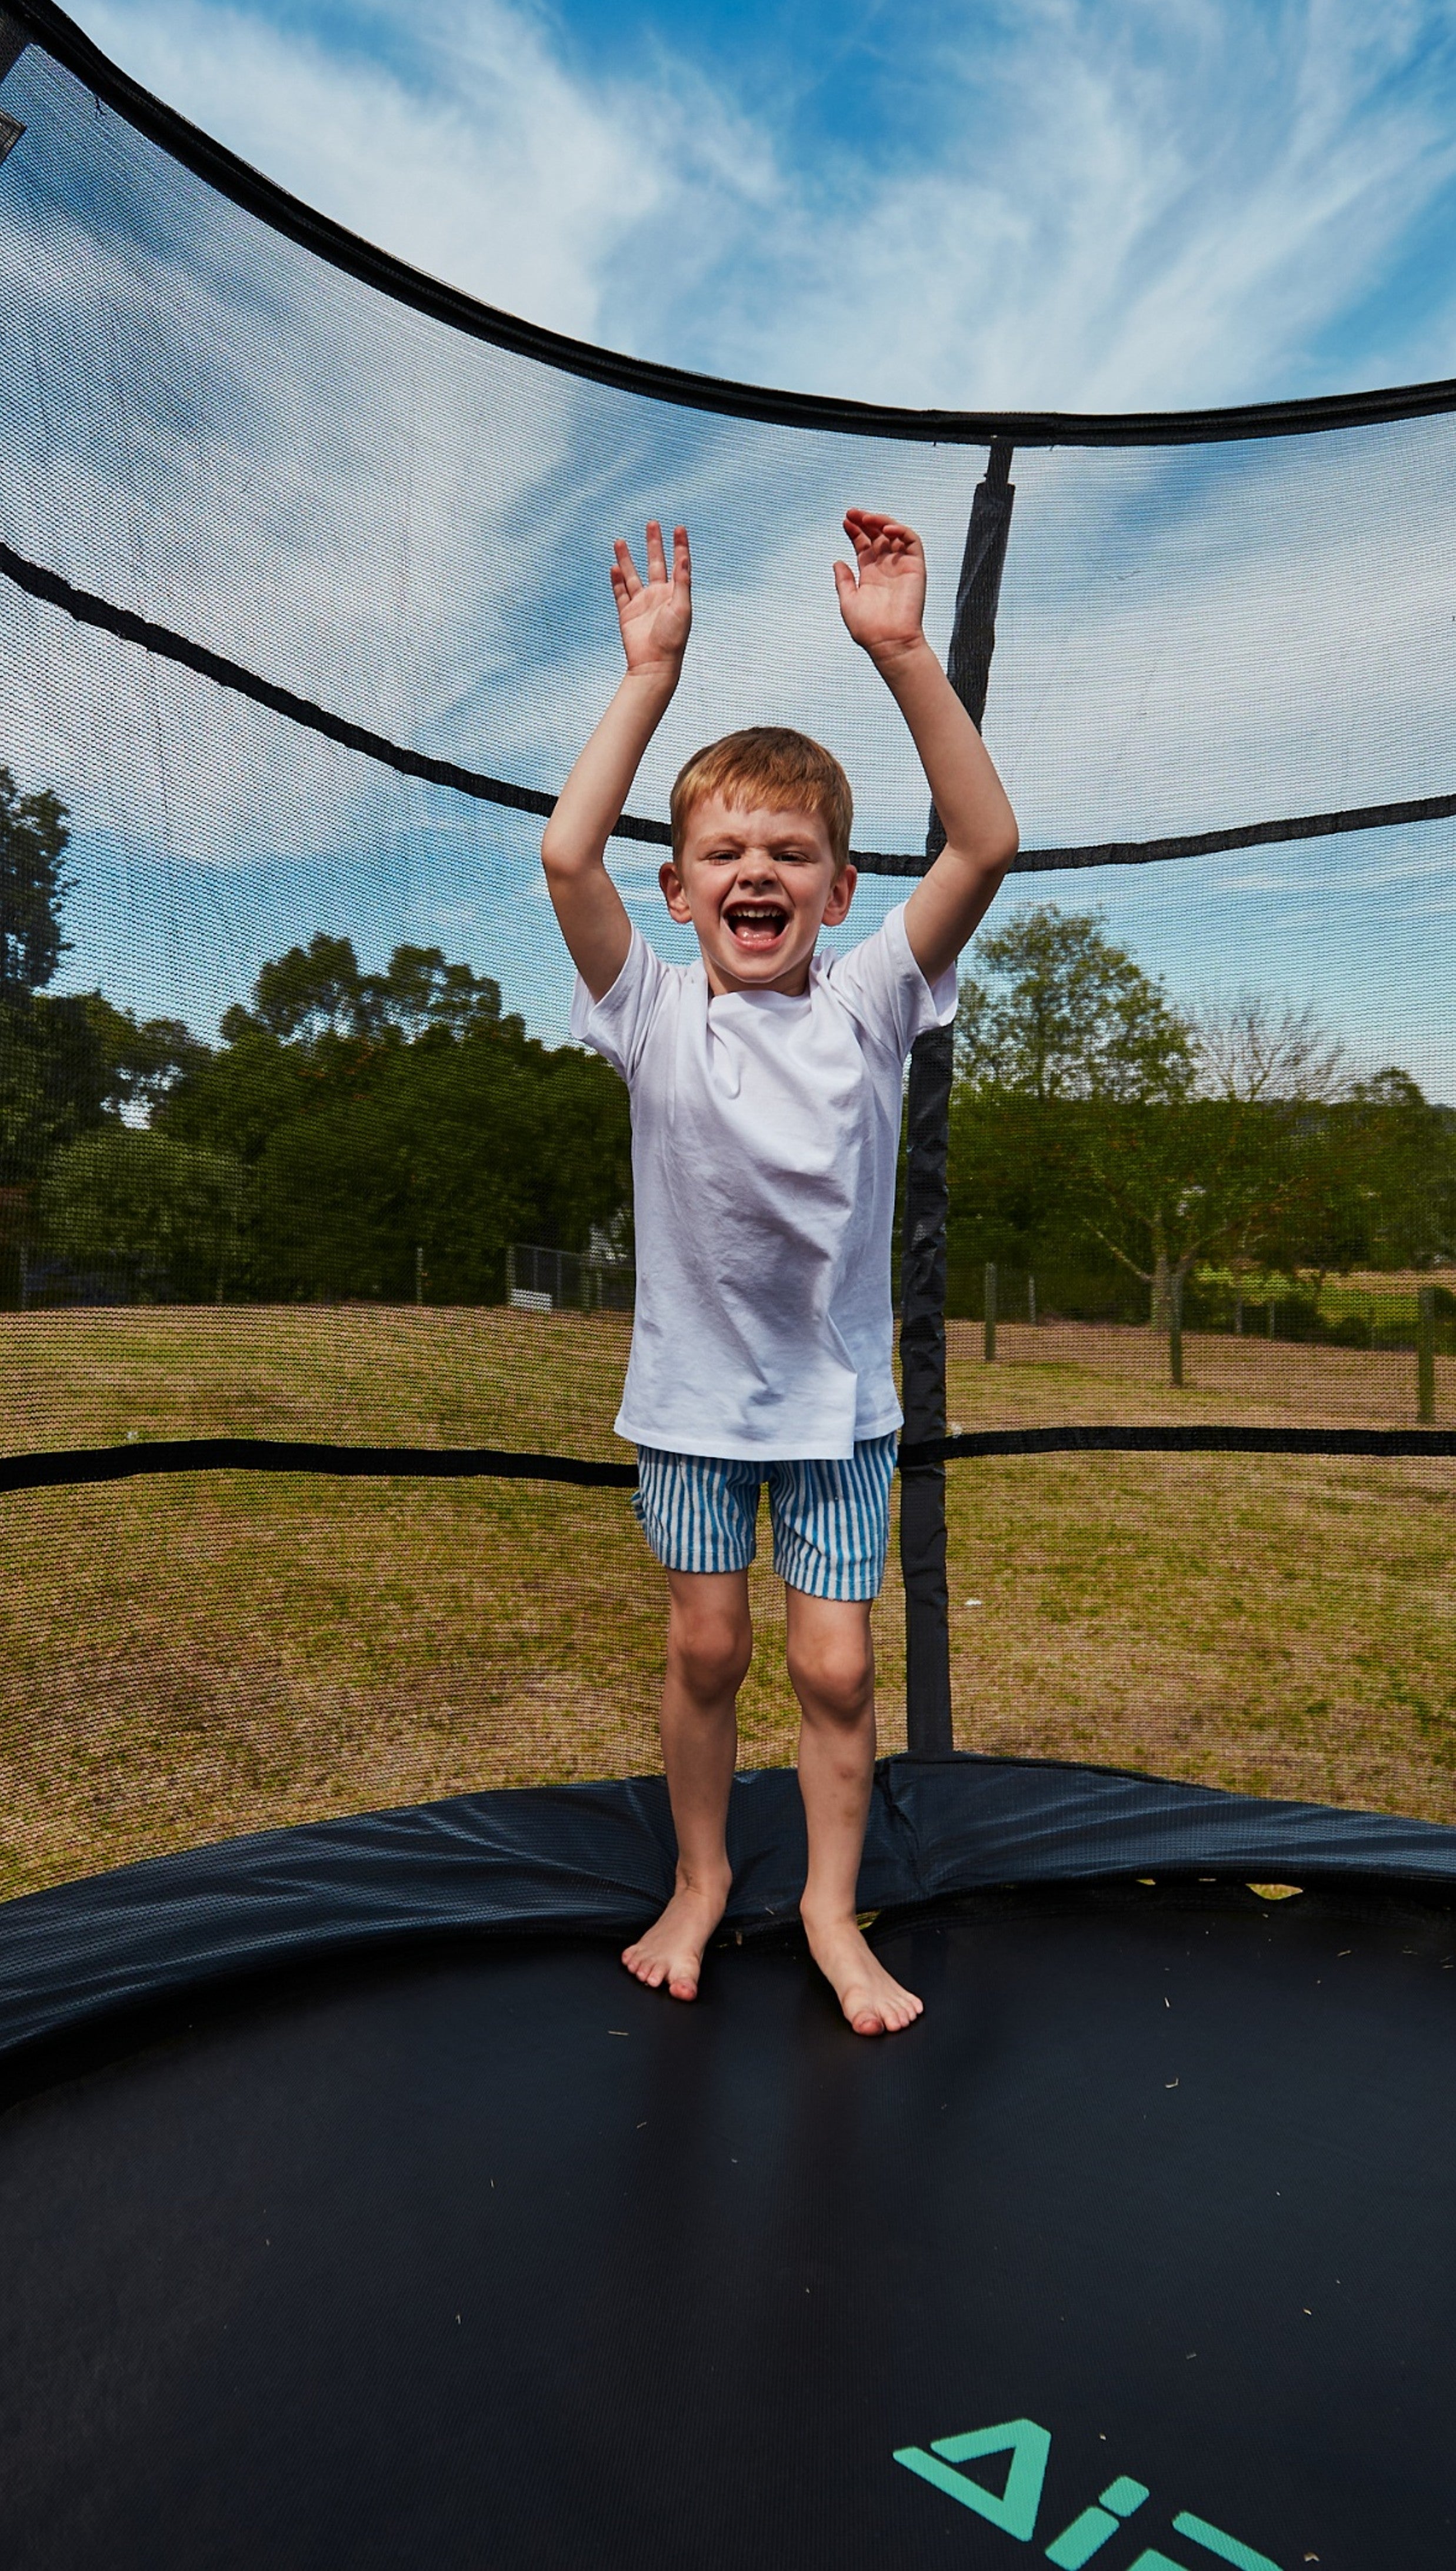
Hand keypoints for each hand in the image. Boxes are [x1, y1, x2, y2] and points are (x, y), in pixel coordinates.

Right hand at [611, 520, 691, 677]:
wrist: (654, 665)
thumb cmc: (673, 639)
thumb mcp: (682, 608)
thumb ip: (682, 582)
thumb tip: (683, 558)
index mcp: (675, 593)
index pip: (678, 563)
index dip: (680, 546)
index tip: (679, 528)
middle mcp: (659, 595)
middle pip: (655, 563)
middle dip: (654, 544)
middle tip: (652, 523)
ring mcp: (641, 603)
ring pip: (632, 575)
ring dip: (627, 558)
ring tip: (619, 540)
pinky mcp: (627, 613)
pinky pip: (620, 593)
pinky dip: (616, 580)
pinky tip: (613, 567)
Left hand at [833, 509, 926, 663]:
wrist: (889, 642)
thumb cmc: (868, 629)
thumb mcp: (848, 601)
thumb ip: (844, 581)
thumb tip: (837, 562)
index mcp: (870, 575)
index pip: (863, 545)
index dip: (855, 531)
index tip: (845, 521)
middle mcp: (886, 568)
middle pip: (877, 535)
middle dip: (865, 521)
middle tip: (852, 513)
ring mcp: (901, 566)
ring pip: (894, 534)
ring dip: (881, 522)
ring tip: (866, 518)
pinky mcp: (915, 567)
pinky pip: (912, 541)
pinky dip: (901, 530)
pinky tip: (886, 529)